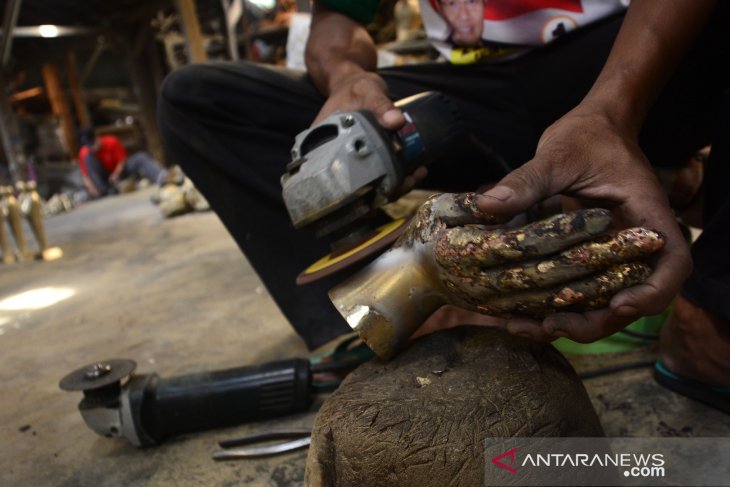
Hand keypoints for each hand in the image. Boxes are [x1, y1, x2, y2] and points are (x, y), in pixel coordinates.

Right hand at [313, 72, 426, 193]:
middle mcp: (335, 158)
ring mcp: (351, 159)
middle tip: (408, 181)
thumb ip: (380, 104)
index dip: (359, 190)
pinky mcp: (365, 158)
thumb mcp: (367, 90)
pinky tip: (415, 171)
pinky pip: (379, 173)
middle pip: (357, 186)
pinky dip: (397, 176)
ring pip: (371, 183)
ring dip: (395, 184)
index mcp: (323, 146)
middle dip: (384, 189)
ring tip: (416, 175)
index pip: (338, 177)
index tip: (383, 188)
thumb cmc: (355, 87)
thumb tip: (396, 121)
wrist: (355, 84)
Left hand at [476, 105, 691, 342]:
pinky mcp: (591, 258)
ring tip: (521, 327)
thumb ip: (528, 180)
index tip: (619, 306)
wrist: (591, 129)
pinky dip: (555, 305)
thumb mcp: (557, 154)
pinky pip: (580, 289)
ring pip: (603, 301)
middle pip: (634, 298)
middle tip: (550, 327)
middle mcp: (637, 243)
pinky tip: (518, 312)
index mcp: (647, 216)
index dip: (652, 294)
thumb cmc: (585, 136)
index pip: (672, 265)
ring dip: (570, 321)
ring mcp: (615, 254)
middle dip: (595, 322)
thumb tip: (487, 204)